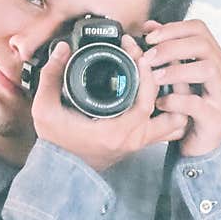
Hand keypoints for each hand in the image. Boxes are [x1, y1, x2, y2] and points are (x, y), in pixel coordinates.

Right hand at [31, 36, 188, 171]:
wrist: (61, 171)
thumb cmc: (55, 144)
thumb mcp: (45, 109)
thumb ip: (51, 76)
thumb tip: (62, 48)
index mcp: (114, 132)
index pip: (145, 103)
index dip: (147, 76)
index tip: (139, 55)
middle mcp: (133, 140)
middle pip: (170, 110)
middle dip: (167, 82)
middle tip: (157, 62)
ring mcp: (139, 143)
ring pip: (174, 122)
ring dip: (175, 99)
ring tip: (164, 76)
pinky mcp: (140, 143)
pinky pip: (167, 128)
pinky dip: (170, 110)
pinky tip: (161, 93)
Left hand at [141, 19, 220, 156]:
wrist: (200, 143)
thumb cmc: (189, 107)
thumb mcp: (177, 75)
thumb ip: (167, 50)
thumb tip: (149, 25)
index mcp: (218, 59)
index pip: (200, 30)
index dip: (173, 29)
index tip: (149, 36)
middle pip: (203, 45)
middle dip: (171, 47)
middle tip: (148, 56)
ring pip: (207, 69)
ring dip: (176, 71)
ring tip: (155, 78)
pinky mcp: (217, 118)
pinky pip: (197, 103)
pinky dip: (175, 101)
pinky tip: (161, 103)